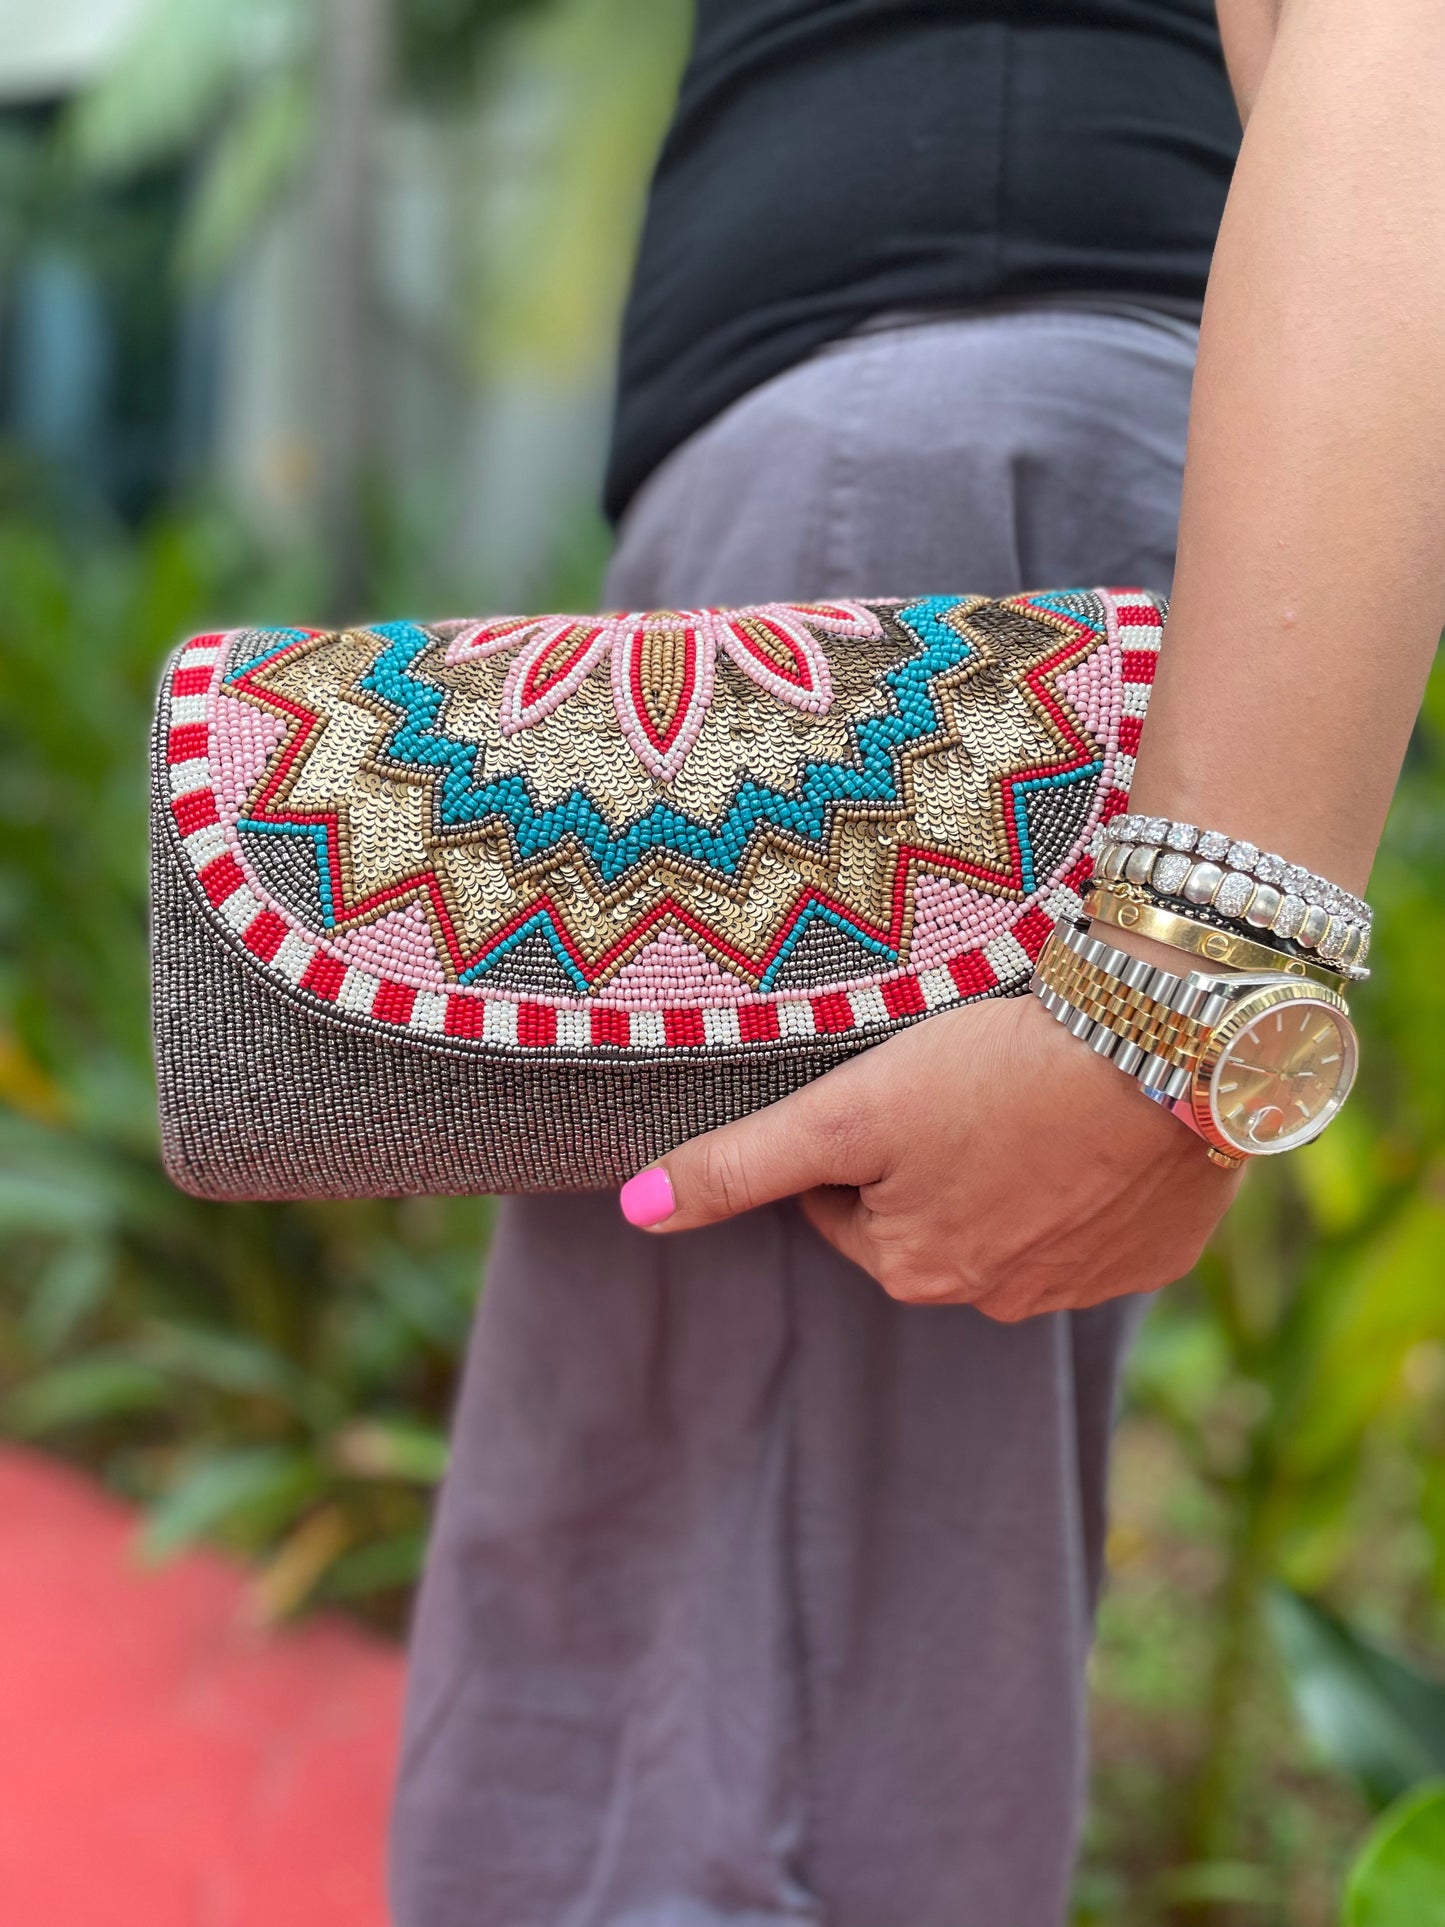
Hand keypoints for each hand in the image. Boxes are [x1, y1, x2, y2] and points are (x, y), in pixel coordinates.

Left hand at [617, 994, 1241, 1321]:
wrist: (1163, 1049)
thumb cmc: (993, 1073)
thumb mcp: (848, 1112)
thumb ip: (741, 1164)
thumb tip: (635, 1210)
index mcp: (914, 1268)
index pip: (843, 1208)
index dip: (854, 1140)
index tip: (889, 1086)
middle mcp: (998, 1298)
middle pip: (927, 1217)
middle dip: (930, 1158)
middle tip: (960, 1079)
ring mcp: (1088, 1281)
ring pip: (1015, 1218)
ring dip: (1010, 1167)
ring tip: (1028, 1090)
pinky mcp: (1159, 1251)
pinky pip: (1103, 1216)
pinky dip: (1090, 1175)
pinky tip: (1093, 1119)